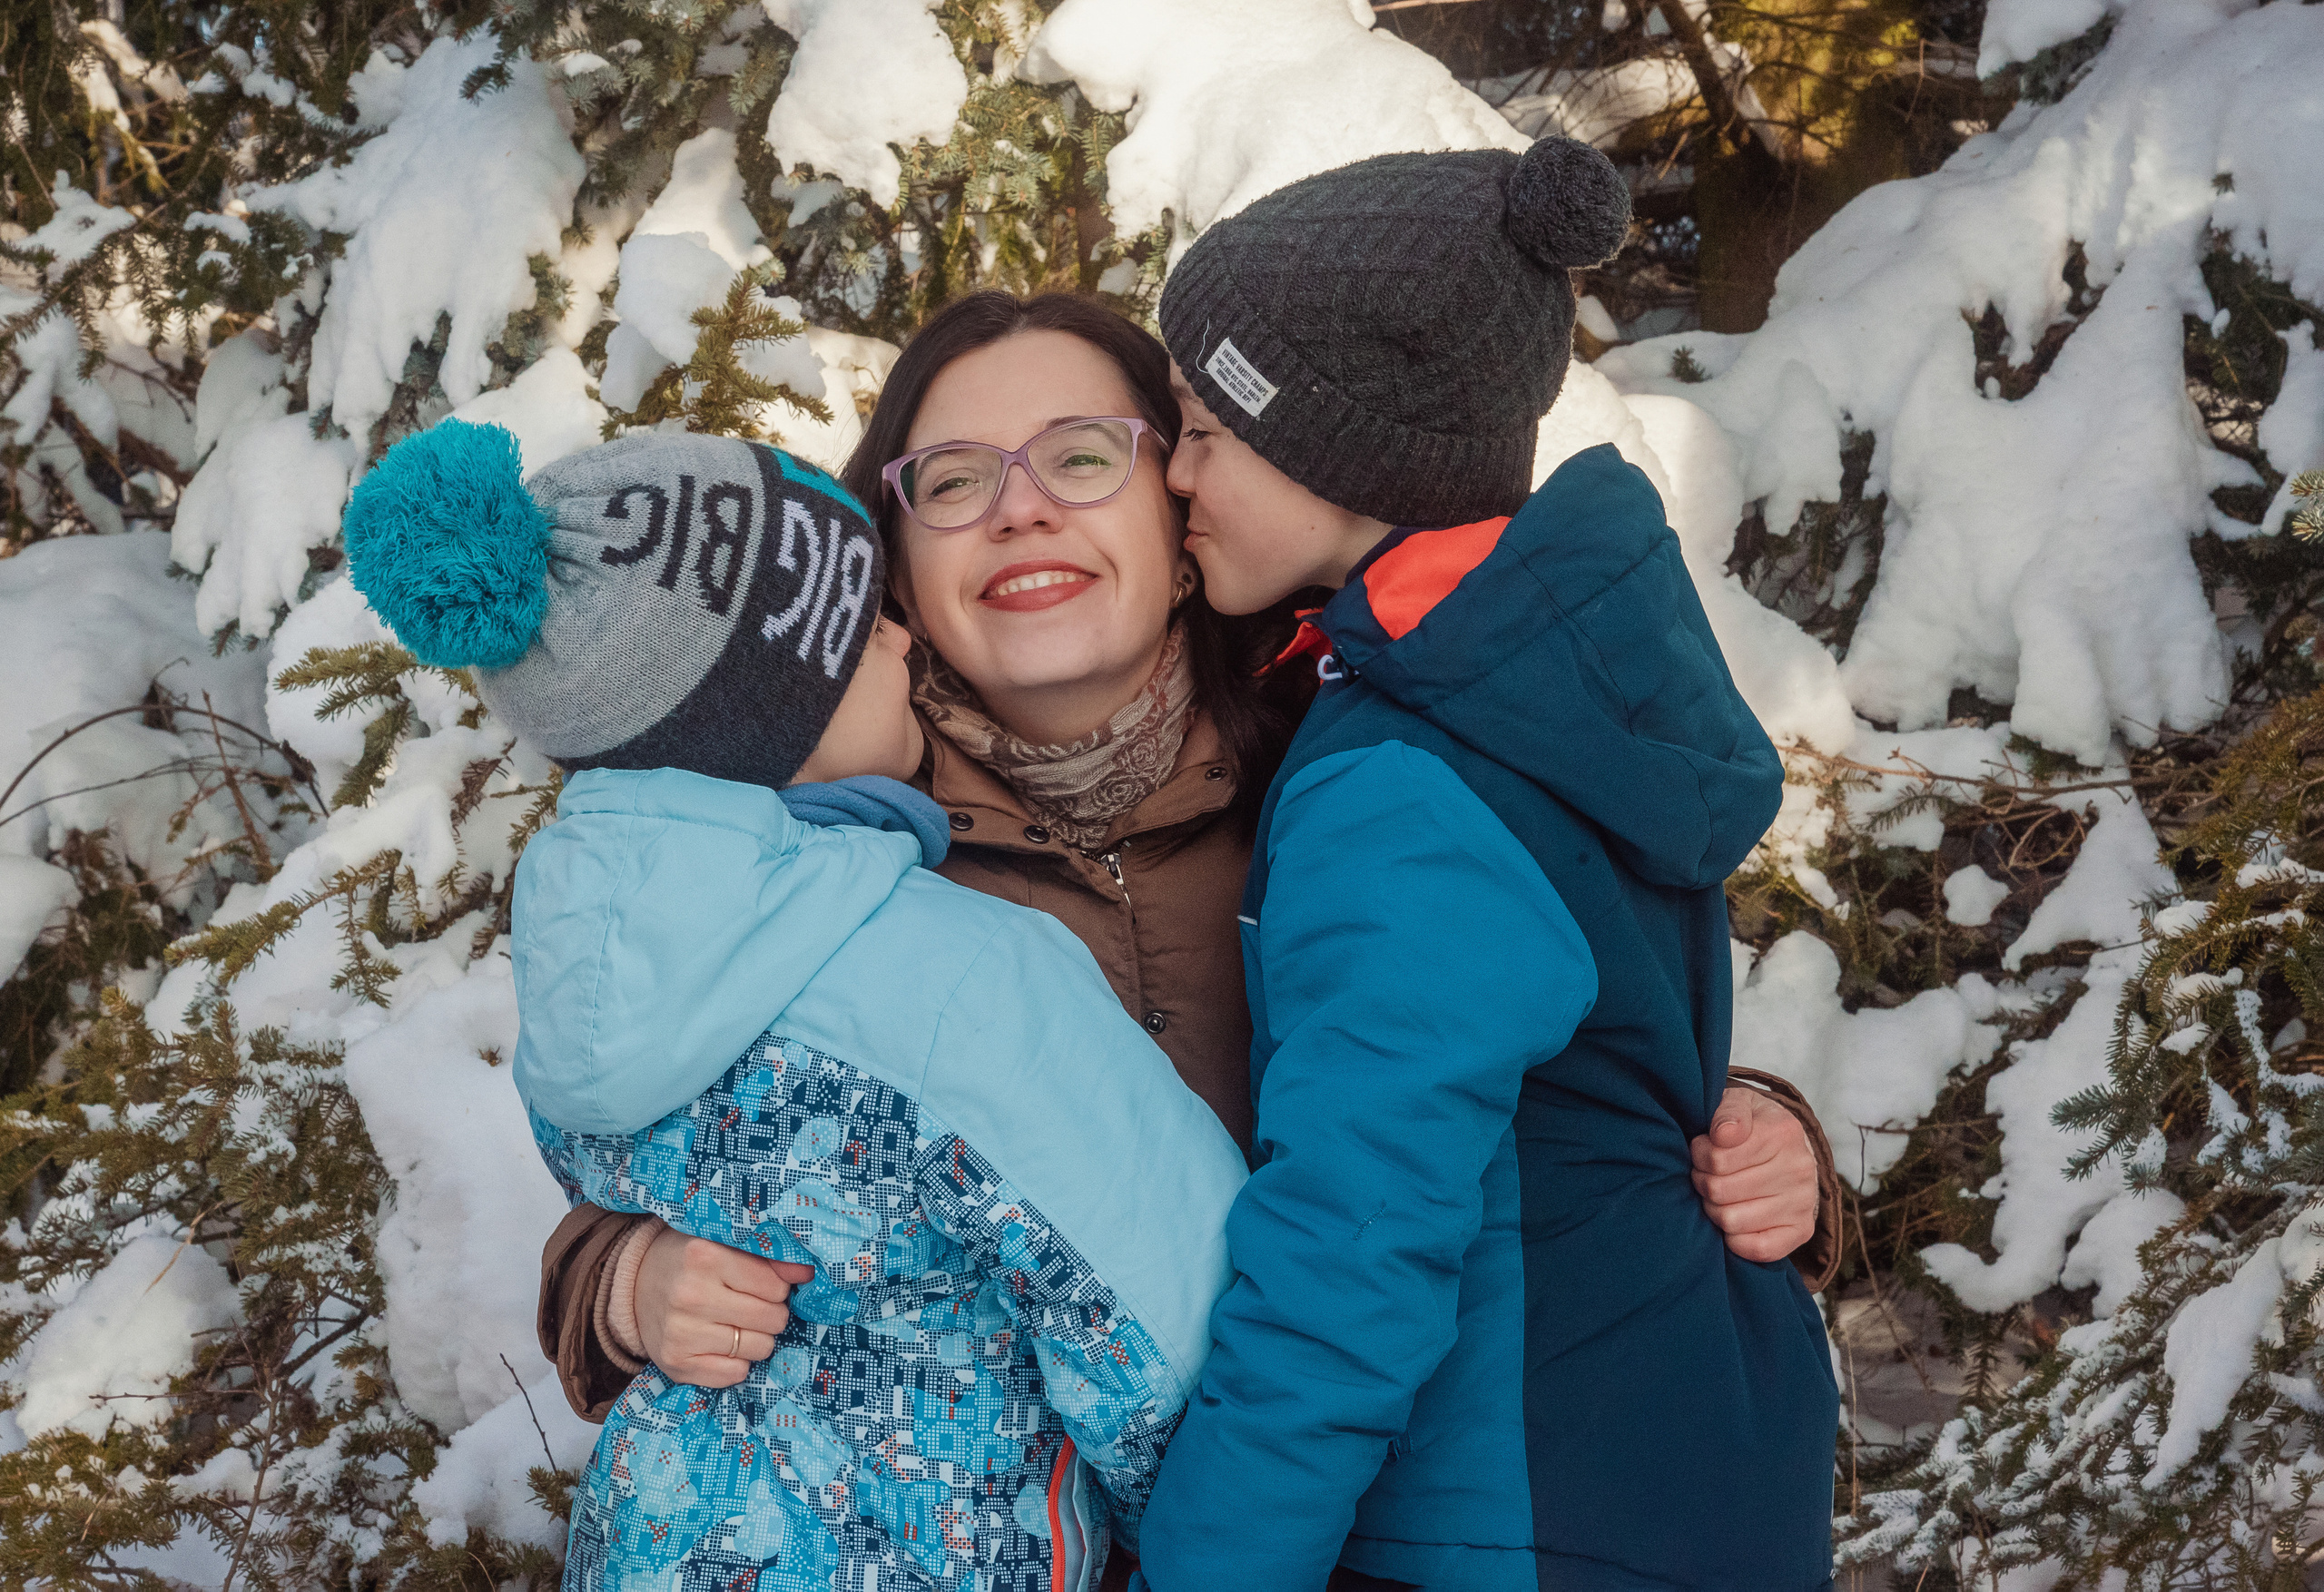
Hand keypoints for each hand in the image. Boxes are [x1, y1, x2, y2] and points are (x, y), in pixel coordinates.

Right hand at [636, 1226, 815, 1388]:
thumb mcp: (723, 1243)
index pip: (775, 1285)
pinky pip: (735, 1374)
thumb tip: (807, 1273)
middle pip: (772, 1319)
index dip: (777, 1287)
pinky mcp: (675, 1364)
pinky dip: (737, 1362)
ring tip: (736, 1323)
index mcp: (705, 1257)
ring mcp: (681, 1334)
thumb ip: (767, 1256)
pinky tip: (721, 1344)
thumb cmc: (690, 1260)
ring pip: (759, 1349)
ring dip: (756, 1338)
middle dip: (771, 1313)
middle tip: (752, 1305)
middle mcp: (691, 1296)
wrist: (635, 1285)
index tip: (763, 1285)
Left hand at [1690, 1085, 1818, 1263]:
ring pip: (1731, 1220)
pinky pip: (1760, 1249)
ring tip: (1717, 1194)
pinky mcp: (1802, 1230)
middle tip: (1705, 1174)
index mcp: (1783, 1132)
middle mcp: (1798, 1169)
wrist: (1788, 1147)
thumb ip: (1728, 1111)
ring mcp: (1803, 1202)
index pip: (1716, 1158)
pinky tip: (1732, 1220)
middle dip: (1702, 1182)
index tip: (1701, 1149)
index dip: (1698, 1155)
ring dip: (1713, 1209)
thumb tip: (1723, 1134)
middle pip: (1720, 1190)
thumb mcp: (1739, 1103)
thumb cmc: (1753, 1125)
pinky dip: (1736, 1240)